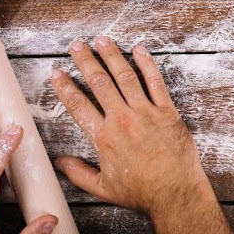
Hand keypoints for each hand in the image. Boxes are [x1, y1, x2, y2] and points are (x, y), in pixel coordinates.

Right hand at [51, 37, 213, 215]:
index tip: (57, 73)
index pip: (78, 105)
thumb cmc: (140, 193)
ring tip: (102, 40)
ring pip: (125, 77)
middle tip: (76, 46)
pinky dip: (147, 64)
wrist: (175, 193)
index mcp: (104, 137)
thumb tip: (58, 162)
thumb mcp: (102, 188)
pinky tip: (139, 50)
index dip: (65, 87)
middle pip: (99, 83)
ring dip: (112, 56)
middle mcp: (122, 119)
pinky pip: (155, 82)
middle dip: (86, 61)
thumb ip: (78, 173)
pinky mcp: (166, 111)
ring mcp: (146, 113)